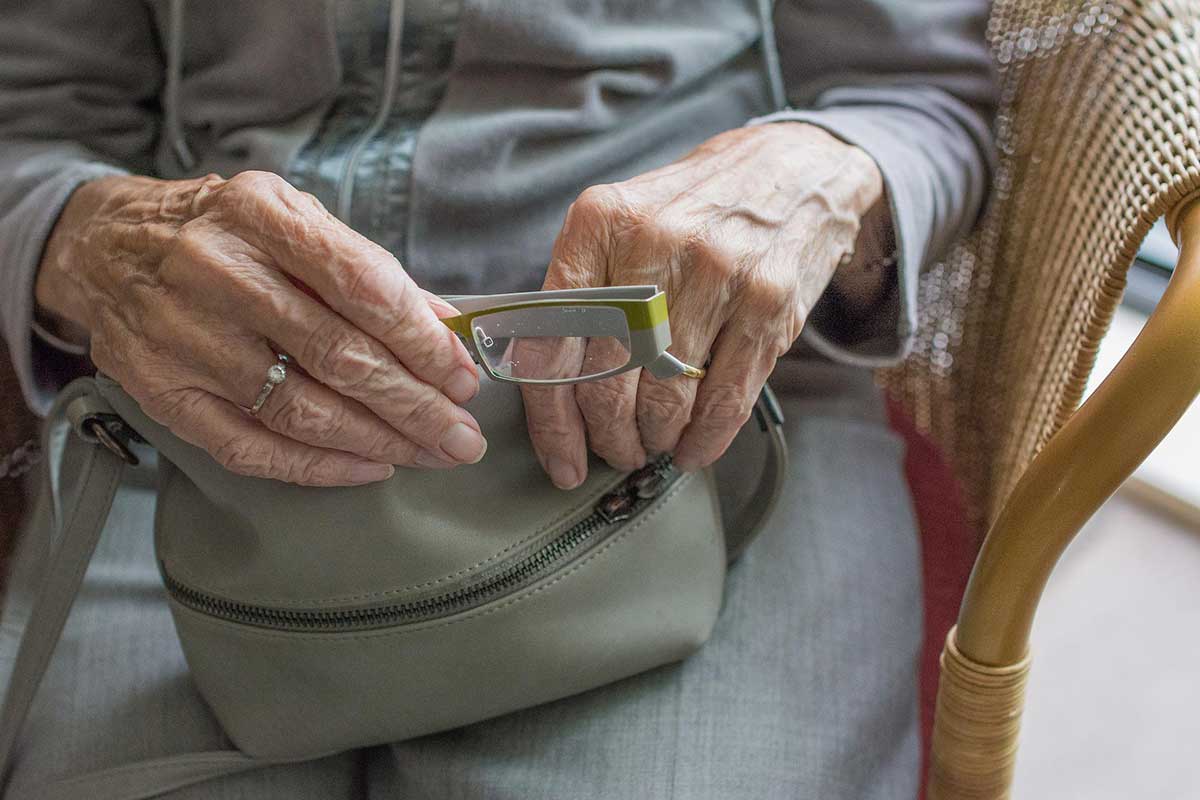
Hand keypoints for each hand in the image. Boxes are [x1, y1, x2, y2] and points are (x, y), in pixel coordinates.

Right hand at [35, 171, 486, 485]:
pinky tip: (369, 467)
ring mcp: (182, 338)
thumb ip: (367, 269)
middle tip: (463, 436)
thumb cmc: (223, 232)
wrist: (103, 246)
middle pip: (337, 356)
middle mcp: (215, 273)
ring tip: (430, 454)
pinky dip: (318, 467)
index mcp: (258, 214)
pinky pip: (250, 447)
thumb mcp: (293, 219)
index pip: (360, 285)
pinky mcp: (162, 392)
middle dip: (415, 405)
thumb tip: (446, 328)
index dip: (421, 340)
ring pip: (300, 410)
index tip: (463, 376)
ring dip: (379, 441)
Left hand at [521, 123, 883, 487]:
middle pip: (607, 381)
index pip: (552, 342)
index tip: (561, 458)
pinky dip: (704, 439)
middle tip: (615, 451)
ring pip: (665, 398)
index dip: (552, 420)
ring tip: (653, 444)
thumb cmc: (693, 209)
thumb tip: (545, 385)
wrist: (792, 169)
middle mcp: (654, 243)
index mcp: (599, 223)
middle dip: (609, 437)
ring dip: (655, 441)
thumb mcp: (623, 222)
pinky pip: (725, 399)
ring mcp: (716, 273)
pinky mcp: (767, 301)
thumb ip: (582, 291)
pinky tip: (693, 448)